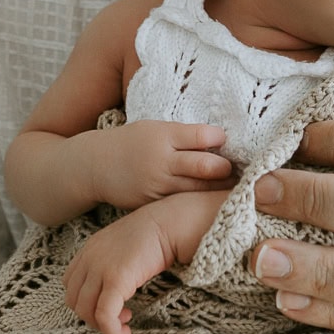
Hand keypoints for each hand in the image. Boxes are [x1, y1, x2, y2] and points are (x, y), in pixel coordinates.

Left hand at [63, 189, 229, 333]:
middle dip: (91, 315)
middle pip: (74, 300)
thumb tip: (116, 284)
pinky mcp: (116, 279)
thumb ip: (112, 260)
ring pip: (86, 311)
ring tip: (125, 321)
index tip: (106, 303)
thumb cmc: (156, 231)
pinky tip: (126, 333)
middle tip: (117, 316)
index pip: (71, 283)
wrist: (172, 221)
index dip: (85, 299)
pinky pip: (104, 315)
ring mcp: (101, 268)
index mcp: (91, 248)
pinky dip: (112, 331)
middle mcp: (90, 257)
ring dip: (102, 325)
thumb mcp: (124, 244)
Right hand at [93, 120, 232, 209]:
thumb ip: (183, 135)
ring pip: (198, 189)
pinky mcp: (153, 204)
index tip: (226, 140)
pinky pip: (181, 204)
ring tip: (235, 187)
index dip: (220, 138)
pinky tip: (210, 202)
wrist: (95, 166)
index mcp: (164, 136)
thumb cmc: (131, 142)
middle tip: (238, 169)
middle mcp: (162, 160)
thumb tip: (218, 140)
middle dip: (226, 168)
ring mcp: (158, 185)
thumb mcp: (155, 129)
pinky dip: (198, 203)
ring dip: (219, 188)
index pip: (202, 136)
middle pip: (205, 166)